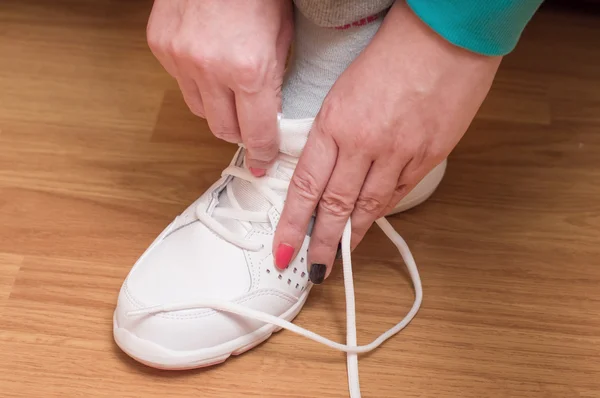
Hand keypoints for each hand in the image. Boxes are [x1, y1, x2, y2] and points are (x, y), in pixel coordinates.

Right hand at [147, 0, 292, 173]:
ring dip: (217, 109)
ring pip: (199, 111)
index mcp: (249, 69)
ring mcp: (180, 59)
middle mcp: (211, 70)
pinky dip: (197, 83)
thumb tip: (268, 114)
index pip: (256, 132)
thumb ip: (273, 79)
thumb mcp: (282, 35)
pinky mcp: (160, 47)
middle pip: (223, 129)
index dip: (263, 152)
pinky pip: (181, 83)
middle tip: (252, 126)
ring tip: (230, 92)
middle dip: (241, 133)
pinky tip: (209, 64)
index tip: (264, 163)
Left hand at [273, 1, 500, 281]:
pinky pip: (399, 194)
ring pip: (369, 208)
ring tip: (339, 258)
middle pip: (337, 207)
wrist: (446, 35)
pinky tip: (369, 224)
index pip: (307, 187)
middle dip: (322, 244)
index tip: (284, 249)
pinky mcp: (428, 156)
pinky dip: (381, 212)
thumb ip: (331, 132)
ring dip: (351, 237)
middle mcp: (365, 145)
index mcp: (336, 124)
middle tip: (312, 269)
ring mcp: (400, 154)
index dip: (293, 225)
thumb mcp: (343, 89)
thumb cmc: (392, 52)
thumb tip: (321, 168)